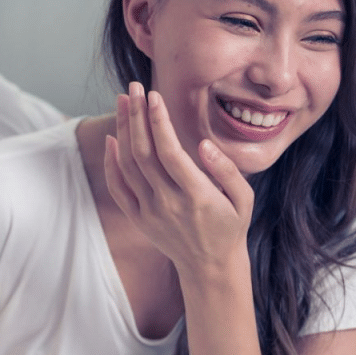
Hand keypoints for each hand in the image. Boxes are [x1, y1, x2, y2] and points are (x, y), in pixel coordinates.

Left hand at [102, 83, 253, 278]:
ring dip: (122, 131)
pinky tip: (112, 138)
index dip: (158, 121)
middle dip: (135, 116)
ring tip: (122, 102)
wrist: (209, 266)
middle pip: (143, 152)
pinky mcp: (137, 218)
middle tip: (133, 88)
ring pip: (127, 165)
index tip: (153, 95)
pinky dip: (111, 162)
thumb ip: (227, 170)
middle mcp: (167, 202)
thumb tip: (203, 145)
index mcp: (196, 195)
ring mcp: (149, 211)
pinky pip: (118, 187)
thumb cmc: (230, 226)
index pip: (169, 151)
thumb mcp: (244, 199)